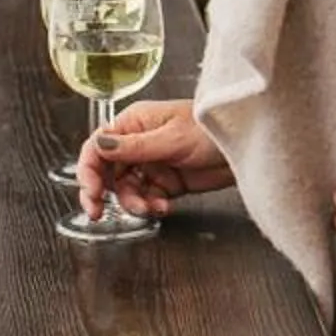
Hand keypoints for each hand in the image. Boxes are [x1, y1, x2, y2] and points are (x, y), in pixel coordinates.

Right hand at [77, 99, 232, 221]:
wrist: (246, 146)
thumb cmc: (213, 128)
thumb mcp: (171, 138)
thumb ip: (133, 146)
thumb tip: (99, 144)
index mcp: (135, 122)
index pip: (98, 145)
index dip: (89, 170)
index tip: (91, 192)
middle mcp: (139, 142)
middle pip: (107, 171)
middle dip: (103, 193)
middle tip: (98, 213)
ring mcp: (153, 162)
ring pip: (126, 189)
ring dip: (133, 202)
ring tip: (150, 207)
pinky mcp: (167, 181)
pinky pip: (147, 197)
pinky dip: (151, 205)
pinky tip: (163, 206)